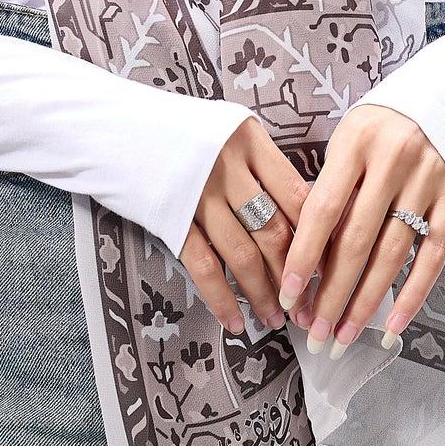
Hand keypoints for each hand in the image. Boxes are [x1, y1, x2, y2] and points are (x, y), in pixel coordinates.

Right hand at [179, 115, 312, 334]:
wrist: (114, 125)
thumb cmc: (176, 129)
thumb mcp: (225, 130)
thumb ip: (259, 163)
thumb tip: (301, 211)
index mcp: (249, 140)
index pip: (298, 194)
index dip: (318, 235)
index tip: (329, 266)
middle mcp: (227, 166)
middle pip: (274, 230)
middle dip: (294, 276)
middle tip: (307, 306)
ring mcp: (198, 193)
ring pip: (242, 254)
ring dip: (262, 293)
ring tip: (275, 319)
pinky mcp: (170, 217)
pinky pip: (203, 265)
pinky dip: (221, 298)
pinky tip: (234, 320)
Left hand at [278, 104, 444, 355]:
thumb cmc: (383, 127)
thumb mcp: (350, 139)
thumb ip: (331, 187)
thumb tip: (307, 256)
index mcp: (356, 143)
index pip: (322, 209)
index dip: (302, 256)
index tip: (286, 294)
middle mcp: (393, 162)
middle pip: (357, 241)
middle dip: (331, 294)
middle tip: (313, 333)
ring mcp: (428, 183)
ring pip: (392, 256)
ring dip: (365, 303)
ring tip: (343, 337)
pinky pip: (433, 257)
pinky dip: (412, 295)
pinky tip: (391, 325)